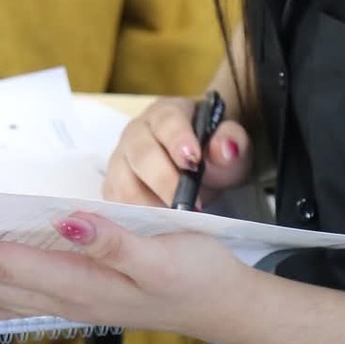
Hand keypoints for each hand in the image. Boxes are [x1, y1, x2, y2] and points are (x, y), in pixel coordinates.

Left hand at [0, 211, 259, 343]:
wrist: (226, 304)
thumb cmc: (198, 271)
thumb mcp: (162, 250)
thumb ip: (112, 238)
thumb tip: (69, 221)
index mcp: (83, 280)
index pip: (10, 264)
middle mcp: (70, 296)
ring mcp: (74, 302)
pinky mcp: (83, 300)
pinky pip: (21, 304)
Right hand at [103, 97, 252, 207]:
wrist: (199, 172)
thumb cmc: (212, 155)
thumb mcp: (230, 146)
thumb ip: (231, 142)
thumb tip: (226, 149)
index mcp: (166, 114)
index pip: (167, 122)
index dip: (178, 140)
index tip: (193, 161)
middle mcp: (136, 133)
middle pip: (141, 154)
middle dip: (165, 181)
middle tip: (188, 205)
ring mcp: (120, 160)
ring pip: (124, 182)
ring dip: (149, 205)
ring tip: (175, 221)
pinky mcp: (113, 187)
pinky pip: (116, 204)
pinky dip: (133, 219)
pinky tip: (156, 229)